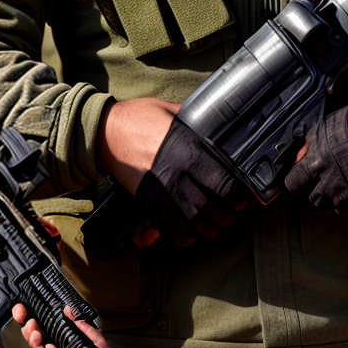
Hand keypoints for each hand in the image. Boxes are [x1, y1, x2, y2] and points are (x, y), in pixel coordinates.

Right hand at [11, 302, 109, 347]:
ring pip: (35, 342)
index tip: (21, 311)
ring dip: (34, 341)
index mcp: (55, 320)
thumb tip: (68, 309)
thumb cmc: (98, 343)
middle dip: (27, 329)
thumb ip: (79, 319)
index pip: (33, 313)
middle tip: (34, 328)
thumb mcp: (90, 327)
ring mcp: (54, 345)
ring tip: (41, 341)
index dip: (22, 312)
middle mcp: (52, 332)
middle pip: (29, 329)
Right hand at [98, 99, 245, 246]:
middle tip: (229, 211)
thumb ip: (196, 122)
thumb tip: (217, 124)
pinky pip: (172, 229)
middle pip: (215, 210)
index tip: (242, 197)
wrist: (105, 131)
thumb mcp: (173, 111)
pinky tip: (191, 231)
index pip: (227, 185)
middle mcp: (179, 173)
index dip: (240, 197)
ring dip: (209, 228)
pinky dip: (185, 236)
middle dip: (227, 215)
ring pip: (196, 223)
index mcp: (190, 149)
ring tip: (212, 223)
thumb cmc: (139, 117)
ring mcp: (162, 190)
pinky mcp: (147, 201)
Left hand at [285, 106, 347, 216]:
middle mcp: (326, 182)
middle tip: (318, 188)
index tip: (299, 182)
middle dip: (311, 195)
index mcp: (313, 164)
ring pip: (326, 208)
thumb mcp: (322, 130)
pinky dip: (346, 206)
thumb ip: (308, 146)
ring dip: (328, 201)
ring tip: (335, 190)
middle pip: (308, 200)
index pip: (292, 183)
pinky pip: (346, 212)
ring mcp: (343, 195)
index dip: (295, 183)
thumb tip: (299, 154)